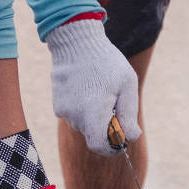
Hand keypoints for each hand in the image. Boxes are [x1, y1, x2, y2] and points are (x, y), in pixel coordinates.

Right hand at [47, 18, 139, 154]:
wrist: (76, 41)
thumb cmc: (106, 62)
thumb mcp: (127, 86)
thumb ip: (129, 115)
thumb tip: (131, 138)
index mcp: (93, 114)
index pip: (100, 147)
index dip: (112, 146)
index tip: (120, 136)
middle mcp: (75, 116)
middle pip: (93, 135)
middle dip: (104, 125)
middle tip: (112, 101)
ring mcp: (63, 111)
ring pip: (83, 125)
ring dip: (93, 115)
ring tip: (98, 90)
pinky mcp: (57, 104)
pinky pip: (74, 115)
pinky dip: (82, 108)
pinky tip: (86, 88)